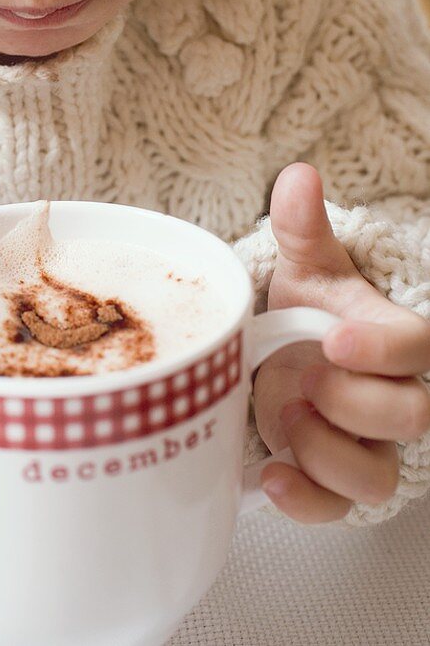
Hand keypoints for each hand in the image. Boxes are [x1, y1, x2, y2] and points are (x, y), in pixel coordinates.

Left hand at [253, 163, 429, 522]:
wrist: (290, 353)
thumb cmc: (311, 308)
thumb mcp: (307, 266)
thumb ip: (304, 228)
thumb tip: (298, 176)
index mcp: (394, 339)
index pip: (419, 349)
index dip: (383, 351)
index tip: (333, 339)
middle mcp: (393, 397)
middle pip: (409, 416)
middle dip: (350, 402)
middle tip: (301, 377)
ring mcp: (368, 444)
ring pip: (377, 476)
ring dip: (326, 454)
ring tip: (283, 415)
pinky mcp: (336, 478)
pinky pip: (338, 509)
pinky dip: (305, 501)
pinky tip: (270, 478)